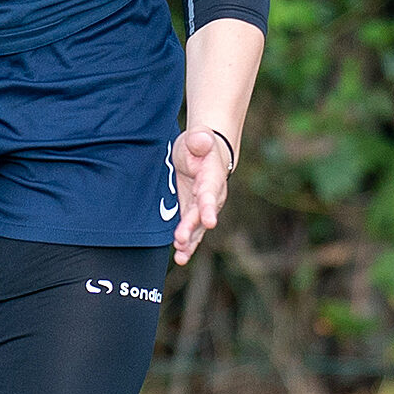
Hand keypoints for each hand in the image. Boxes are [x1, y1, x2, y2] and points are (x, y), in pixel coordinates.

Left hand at [167, 127, 235, 265]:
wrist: (205, 153)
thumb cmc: (200, 144)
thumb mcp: (199, 137)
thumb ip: (199, 139)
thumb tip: (200, 139)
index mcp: (212, 177)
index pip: (210, 193)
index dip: (209, 207)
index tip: (209, 221)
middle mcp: (212, 196)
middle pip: (202, 214)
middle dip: (192, 228)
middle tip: (181, 241)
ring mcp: (202, 206)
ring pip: (198, 227)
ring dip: (190, 242)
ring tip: (181, 256)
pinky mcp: (192, 212)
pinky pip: (191, 229)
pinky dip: (186, 242)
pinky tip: (180, 255)